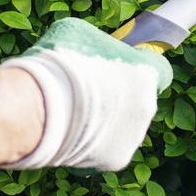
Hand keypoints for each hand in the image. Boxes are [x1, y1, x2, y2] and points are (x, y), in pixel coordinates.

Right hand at [0, 18, 171, 170]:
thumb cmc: (61, 66)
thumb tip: (93, 50)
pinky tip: (73, 137)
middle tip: (89, 96)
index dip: (133, 72)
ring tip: (76, 119)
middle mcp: (148, 107)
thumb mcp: (78, 36)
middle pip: (137, 102)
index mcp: (147, 76)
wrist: (43, 109)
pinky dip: (93, 147)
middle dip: (117, 99)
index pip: (153, 72)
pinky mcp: (118, 160)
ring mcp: (135, 136)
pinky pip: (107, 151)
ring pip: (123, 128)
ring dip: (106, 124)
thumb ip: (96, 45)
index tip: (117, 72)